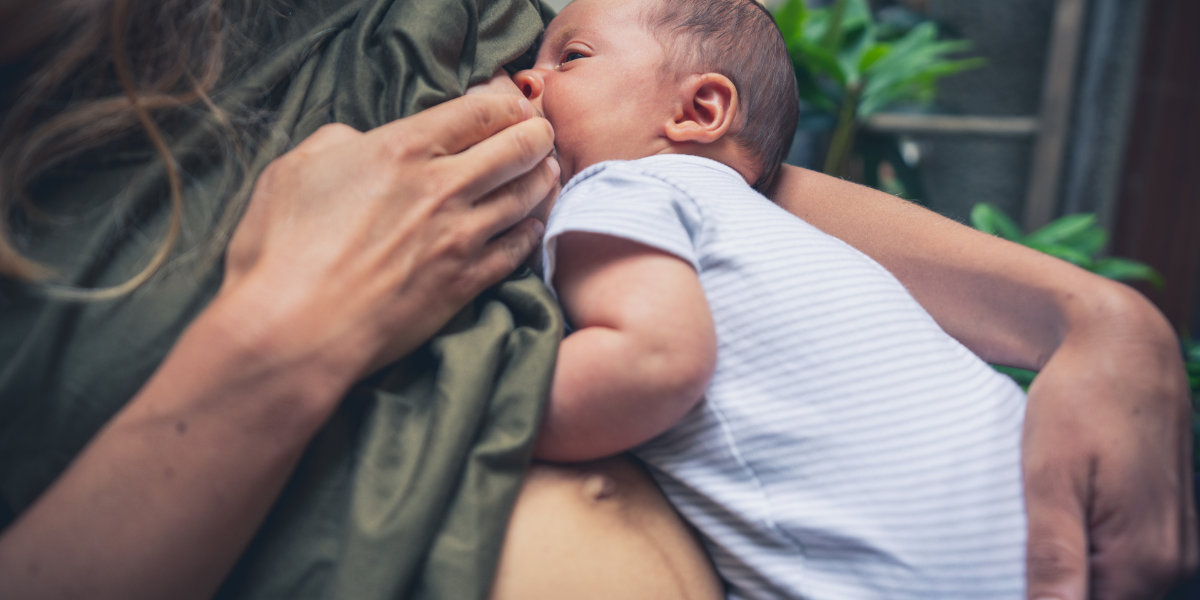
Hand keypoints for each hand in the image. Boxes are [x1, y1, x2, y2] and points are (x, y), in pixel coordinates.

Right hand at [221, 92, 558, 386]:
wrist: (299, 329)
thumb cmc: (283, 249)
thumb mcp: (294, 170)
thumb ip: (335, 142)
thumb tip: (357, 140)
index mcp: (401, 149)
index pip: (477, 112)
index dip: (504, 105)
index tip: (514, 107)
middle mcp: (442, 187)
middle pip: (514, 149)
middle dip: (536, 136)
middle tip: (543, 135)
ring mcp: (460, 237)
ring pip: (524, 197)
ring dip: (542, 180)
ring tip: (549, 172)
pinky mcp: (466, 282)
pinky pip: (516, 249)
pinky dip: (531, 231)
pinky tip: (535, 225)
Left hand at [767, 165, 1197, 599]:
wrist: (1125, 347)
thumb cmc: (1081, 402)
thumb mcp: (1051, 478)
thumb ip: (1052, 557)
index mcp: (1142, 562)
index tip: (986, 576)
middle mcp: (1171, 566)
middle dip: (1050, 592)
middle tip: (993, 557)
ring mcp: (1176, 551)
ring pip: (1111, 592)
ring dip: (1068, 581)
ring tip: (1024, 545)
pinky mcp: (1170, 533)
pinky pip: (1123, 570)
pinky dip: (1088, 564)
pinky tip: (1055, 539)